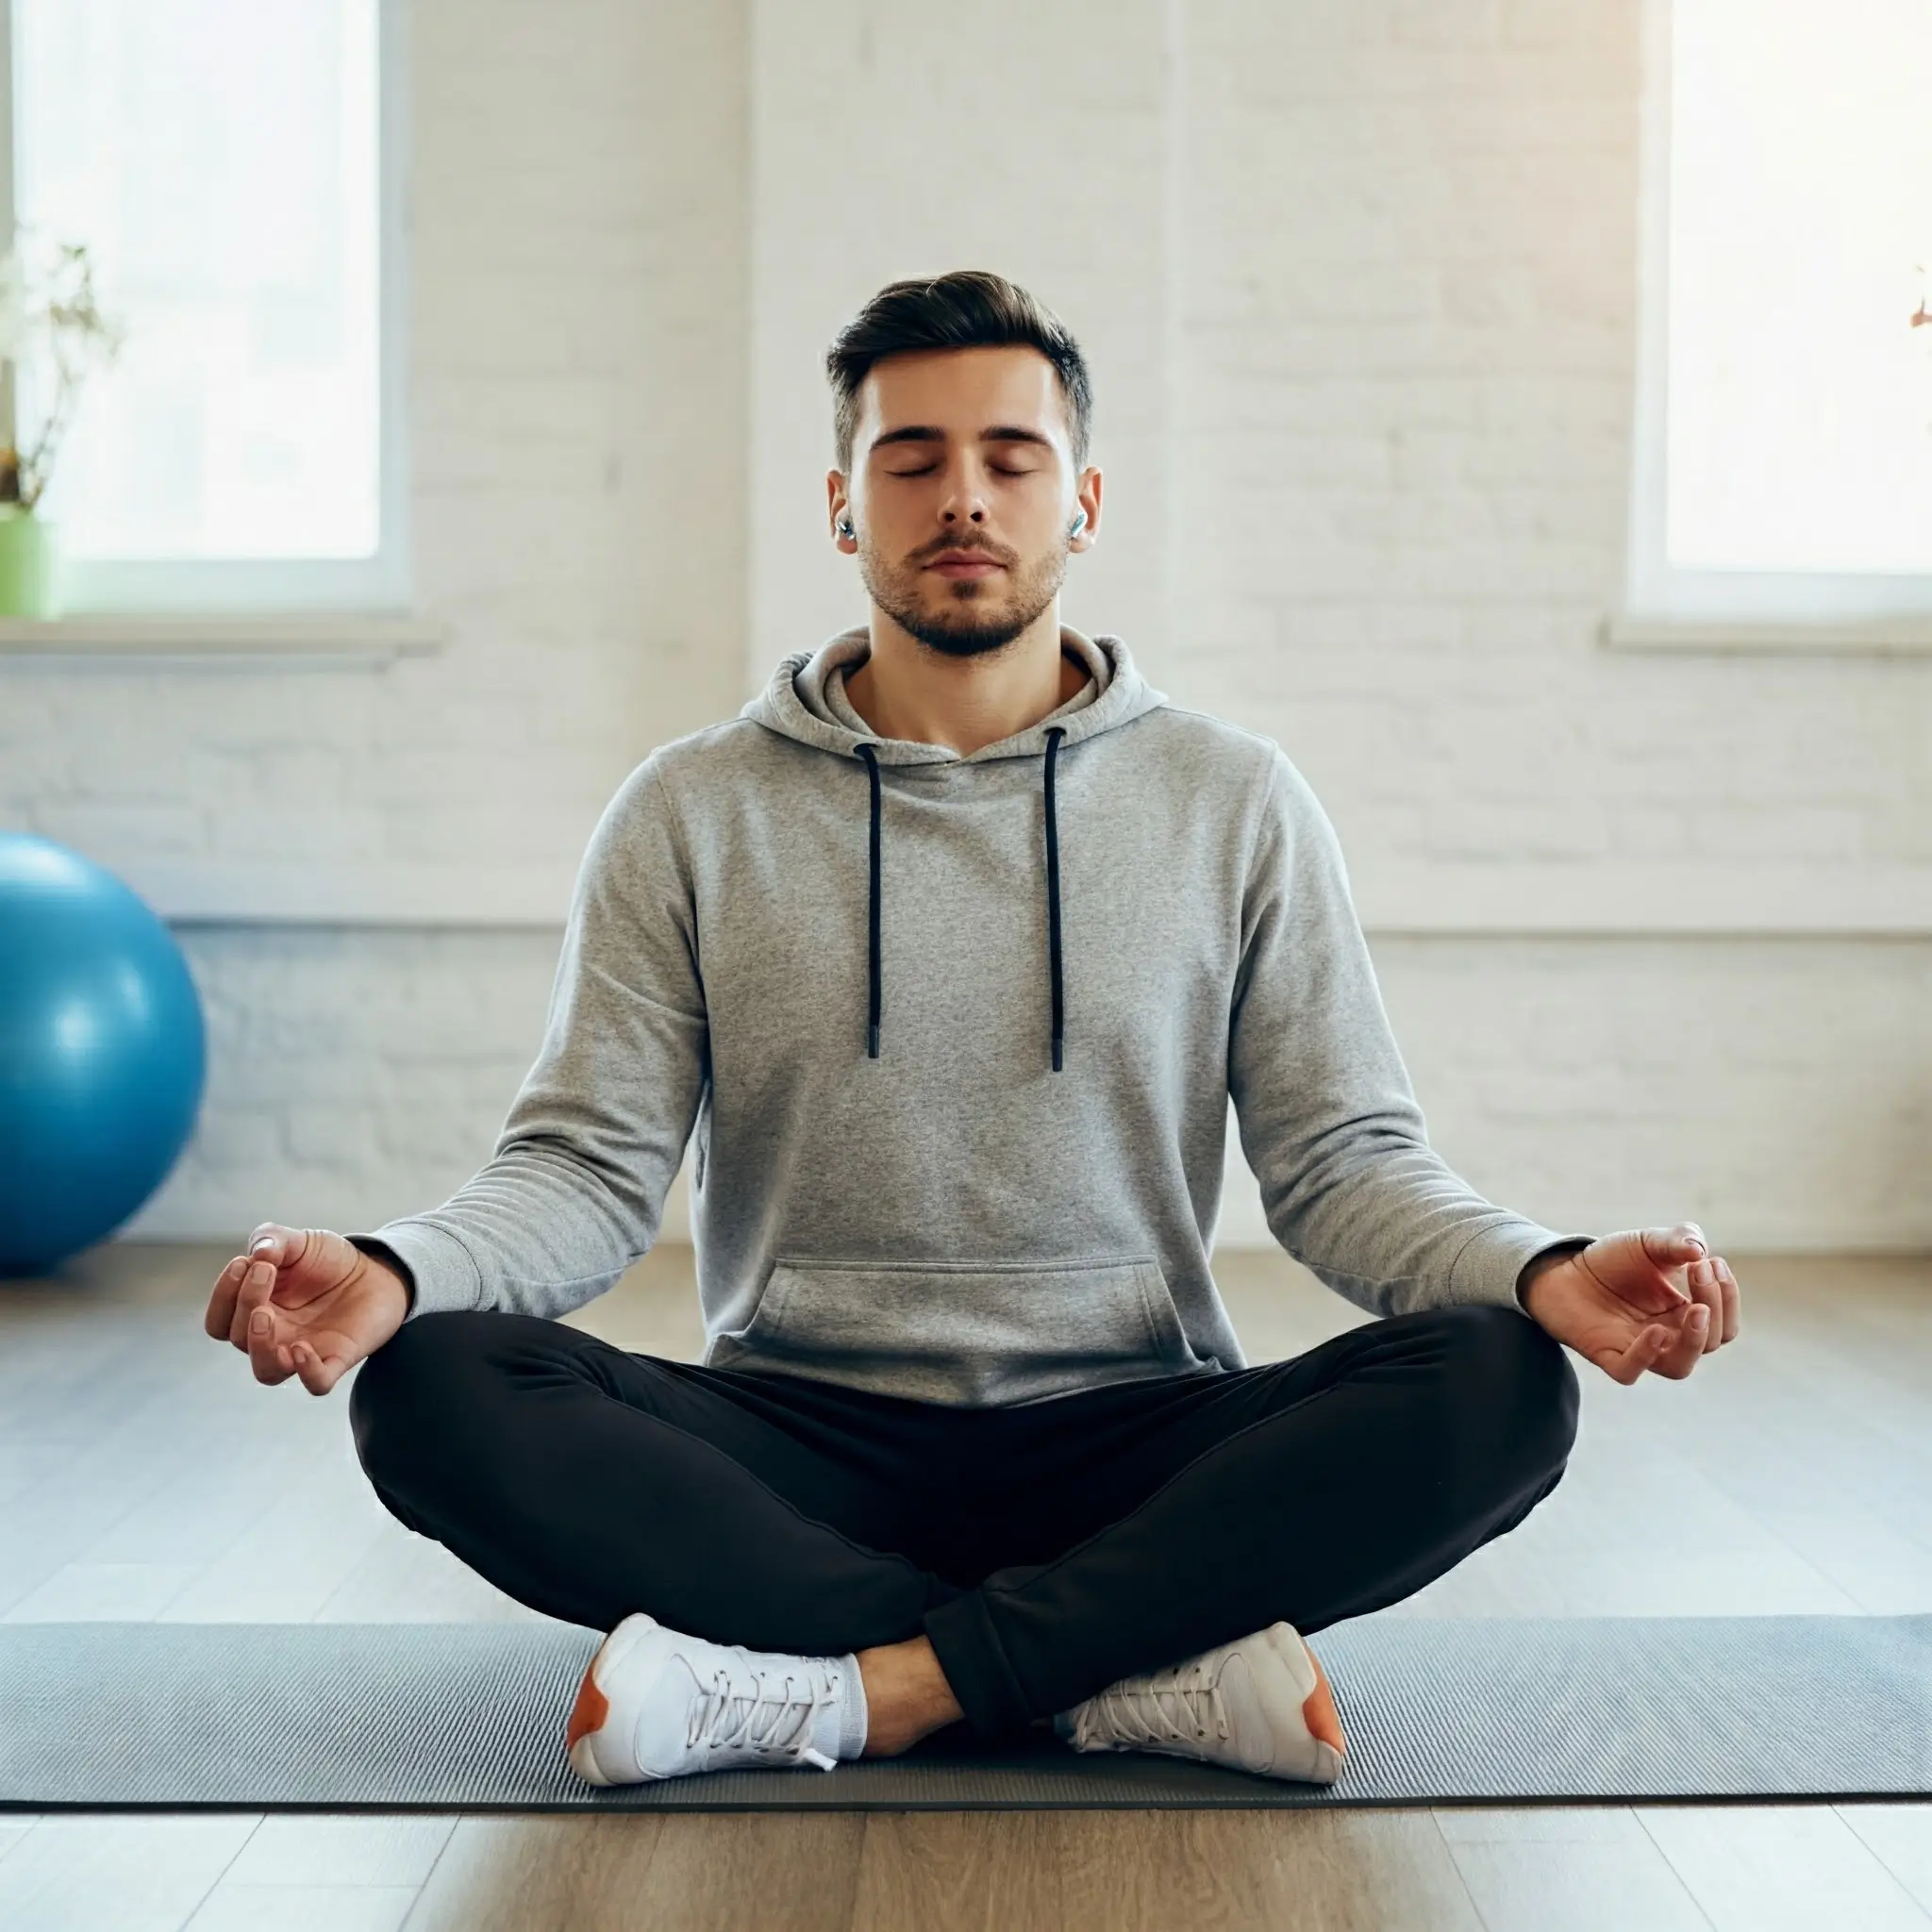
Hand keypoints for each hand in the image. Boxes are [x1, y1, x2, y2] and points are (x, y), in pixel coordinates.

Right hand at [203, 1223, 410, 1395]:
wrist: (377, 1271)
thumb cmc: (329, 1261)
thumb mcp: (298, 1241)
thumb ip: (272, 1239)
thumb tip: (257, 1252)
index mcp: (256, 1311)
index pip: (219, 1322)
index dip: (222, 1296)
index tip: (243, 1263)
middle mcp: (274, 1337)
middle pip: (239, 1339)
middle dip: (245, 1303)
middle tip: (266, 1271)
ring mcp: (303, 1350)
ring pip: (267, 1372)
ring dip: (260, 1347)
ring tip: (266, 1315)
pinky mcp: (336, 1358)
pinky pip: (316, 1383)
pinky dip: (307, 1373)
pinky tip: (303, 1349)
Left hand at [1518, 1223, 1740, 1384]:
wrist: (1563, 1270)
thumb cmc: (1613, 1262)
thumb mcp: (1648, 1243)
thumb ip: (1676, 1241)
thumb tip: (1699, 1249)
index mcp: (1686, 1316)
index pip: (1724, 1324)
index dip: (1727, 1297)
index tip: (1712, 1261)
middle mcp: (1669, 1338)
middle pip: (1710, 1342)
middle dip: (1715, 1306)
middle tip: (1700, 1269)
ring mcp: (1639, 1349)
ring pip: (1678, 1367)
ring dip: (1694, 1341)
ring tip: (1696, 1309)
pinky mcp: (1607, 1354)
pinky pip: (1630, 1371)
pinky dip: (1644, 1355)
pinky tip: (1654, 1330)